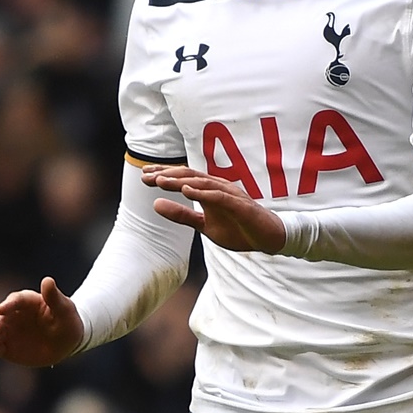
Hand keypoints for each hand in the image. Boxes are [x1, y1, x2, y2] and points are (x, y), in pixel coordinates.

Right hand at [0, 277, 82, 366]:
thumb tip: (48, 280)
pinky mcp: (7, 346)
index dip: (7, 306)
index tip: (1, 310)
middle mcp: (14, 314)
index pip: (15, 301)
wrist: (67, 342)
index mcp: (26, 301)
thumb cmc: (67, 321)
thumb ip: (54, 297)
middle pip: (1, 317)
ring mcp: (9, 330)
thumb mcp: (64, 309)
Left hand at [144, 166, 286, 252]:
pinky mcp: (240, 205)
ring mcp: (230, 194)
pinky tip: (187, 191)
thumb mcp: (204, 225)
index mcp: (209, 190)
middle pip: (189, 176)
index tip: (143, 176)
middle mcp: (218, 187)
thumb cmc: (237, 228)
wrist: (269, 238)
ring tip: (160, 181)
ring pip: (202, 183)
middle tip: (146, 175)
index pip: (183, 178)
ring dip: (180, 181)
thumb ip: (181, 215)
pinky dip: (203, 193)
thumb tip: (155, 204)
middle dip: (167, 174)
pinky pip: (220, 196)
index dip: (163, 175)